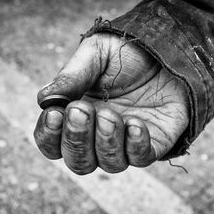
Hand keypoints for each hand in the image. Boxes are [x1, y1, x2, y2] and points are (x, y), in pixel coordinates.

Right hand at [34, 33, 188, 174]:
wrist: (169, 48)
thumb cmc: (128, 53)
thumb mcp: (96, 55)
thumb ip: (72, 76)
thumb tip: (44, 100)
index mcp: (78, 116)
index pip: (53, 143)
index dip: (48, 136)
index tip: (54, 113)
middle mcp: (99, 135)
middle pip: (78, 162)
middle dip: (76, 139)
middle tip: (82, 109)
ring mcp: (127, 142)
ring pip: (109, 164)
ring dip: (106, 142)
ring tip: (110, 114)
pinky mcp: (154, 142)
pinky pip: (140, 158)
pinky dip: (135, 145)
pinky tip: (136, 123)